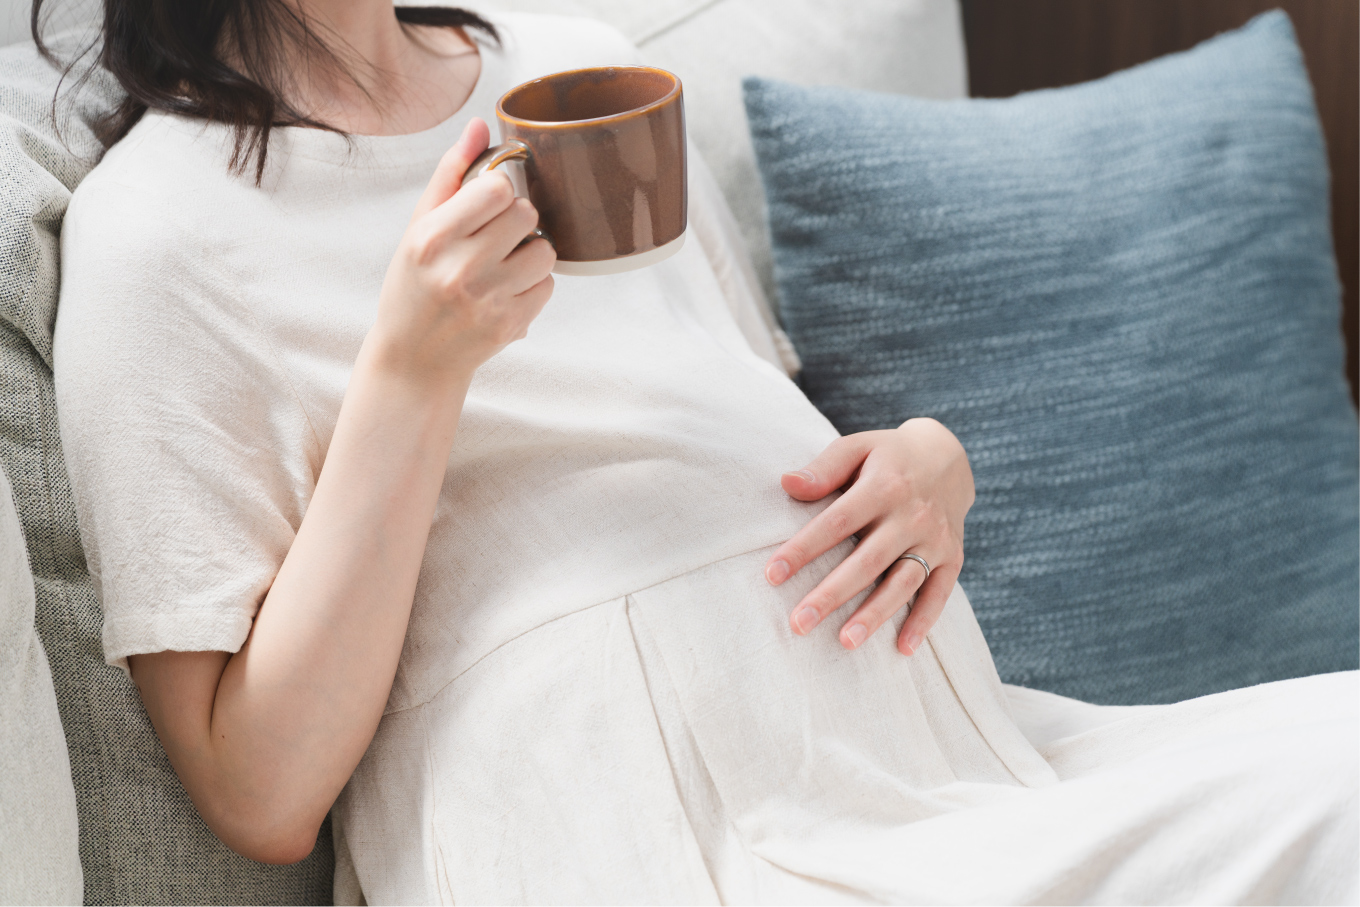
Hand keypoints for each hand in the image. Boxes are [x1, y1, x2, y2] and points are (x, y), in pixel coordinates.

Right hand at [368, 117, 555, 389]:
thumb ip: (450, 175)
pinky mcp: (511, 326)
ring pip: (545, 251)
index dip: (499, 192)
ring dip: (531, 253)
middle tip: (497, 236)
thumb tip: (480, 126)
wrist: (415, 360)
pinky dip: (534, 285)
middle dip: (517, 221)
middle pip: (526, 215)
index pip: (496, 188)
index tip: (488, 205)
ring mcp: (488, 301)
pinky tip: (508, 291)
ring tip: (504, 264)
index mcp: (432, 238)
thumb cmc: (414, 287)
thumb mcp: (418, 229)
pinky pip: (548, 286)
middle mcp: (460, 270)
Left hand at [765, 418, 974, 654]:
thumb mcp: (857, 447)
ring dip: (874, 615)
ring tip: (845, 642)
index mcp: (884, 485)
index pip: (836, 522)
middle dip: (832, 595)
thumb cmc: (887, 456)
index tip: (772, 575)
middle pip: (867, 562)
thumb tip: (786, 483)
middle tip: (799, 623)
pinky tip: (902, 649)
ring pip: (903, 583)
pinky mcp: (953, 557)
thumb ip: (824, 468)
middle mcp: (913, 515)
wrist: (948, 457)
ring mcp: (936, 539)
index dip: (803, 549)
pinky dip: (924, 622)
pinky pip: (939, 593)